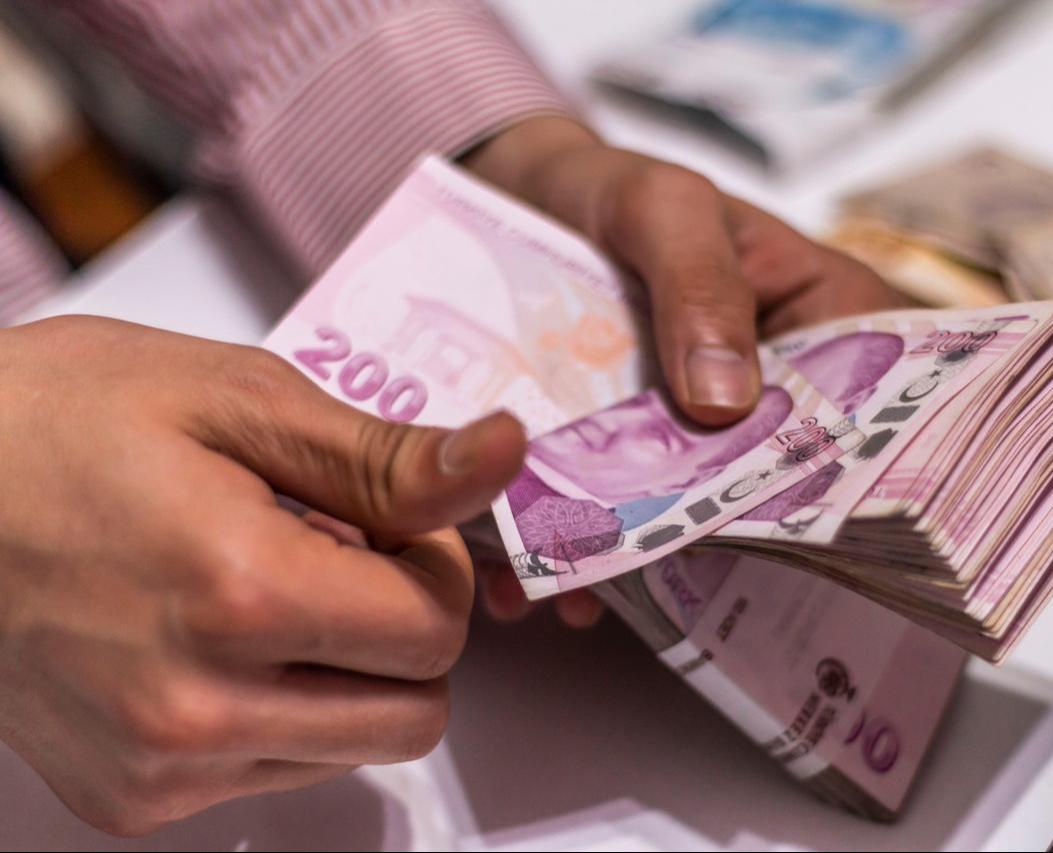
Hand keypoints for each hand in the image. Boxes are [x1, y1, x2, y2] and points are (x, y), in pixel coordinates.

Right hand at [0, 316, 525, 834]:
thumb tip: (504, 456)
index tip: (386, 521)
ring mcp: (159, 768)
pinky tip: (221, 637)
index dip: (435, 566)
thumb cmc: (56, 423)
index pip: (437, 631)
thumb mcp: (237, 399)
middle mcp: (199, 709)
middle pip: (416, 711)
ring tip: (268, 589)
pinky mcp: (128, 798)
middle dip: (408, 628)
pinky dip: (284, 709)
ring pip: (353, 747)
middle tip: (343, 555)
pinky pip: (276, 771)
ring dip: (349, 672)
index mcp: (240, 594)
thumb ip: (384, 455)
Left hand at [463, 116, 904, 625]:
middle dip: (730, 537)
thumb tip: (727, 404)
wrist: (523, 198)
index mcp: (828, 322)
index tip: (813, 540)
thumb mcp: (663, 209)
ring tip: (578, 592)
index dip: (856, 478)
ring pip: (698, 513)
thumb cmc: (617, 188)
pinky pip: (627, 517)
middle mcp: (779, 392)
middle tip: (676, 576)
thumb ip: (699, 286)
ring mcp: (708, 435)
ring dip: (646, 560)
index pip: (875, 411)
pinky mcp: (640, 458)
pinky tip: (540, 583)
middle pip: (781, 483)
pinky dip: (585, 550)